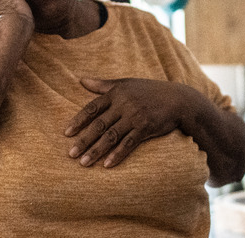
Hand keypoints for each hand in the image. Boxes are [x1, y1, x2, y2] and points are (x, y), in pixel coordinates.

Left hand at [65, 77, 189, 167]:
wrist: (178, 99)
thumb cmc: (148, 91)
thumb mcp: (125, 83)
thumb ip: (102, 84)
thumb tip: (80, 80)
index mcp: (116, 94)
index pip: (92, 108)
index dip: (79, 120)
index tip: (67, 133)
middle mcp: (124, 105)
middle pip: (99, 125)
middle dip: (84, 140)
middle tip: (70, 154)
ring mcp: (135, 117)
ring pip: (111, 136)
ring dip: (96, 151)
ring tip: (84, 163)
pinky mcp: (146, 128)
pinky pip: (129, 143)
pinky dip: (117, 154)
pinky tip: (107, 164)